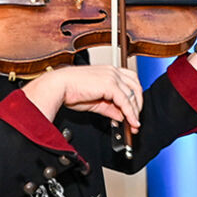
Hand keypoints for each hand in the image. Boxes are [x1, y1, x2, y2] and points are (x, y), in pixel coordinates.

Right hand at [23, 64, 143, 128]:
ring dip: (135, 112)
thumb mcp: (96, 101)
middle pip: (136, 87)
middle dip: (138, 106)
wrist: (58, 86)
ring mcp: (112, 76)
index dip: (136, 98)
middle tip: (136, 121)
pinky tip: (131, 122)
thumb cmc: (70, 90)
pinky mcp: (110, 85)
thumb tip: (122, 116)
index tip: (135, 112)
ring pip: (132, 95)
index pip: (131, 82)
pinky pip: (126, 101)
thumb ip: (111, 107)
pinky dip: (130, 114)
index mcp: (109, 71)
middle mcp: (113, 71)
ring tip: (133, 125)